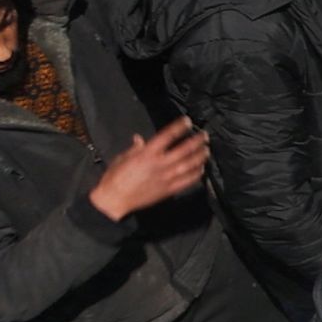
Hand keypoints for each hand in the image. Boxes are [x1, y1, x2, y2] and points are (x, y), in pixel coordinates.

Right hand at [90, 120, 209, 217]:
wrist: (114, 199)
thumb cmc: (115, 177)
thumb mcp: (123, 158)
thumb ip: (135, 148)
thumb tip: (139, 139)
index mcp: (147, 154)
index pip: (167, 136)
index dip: (179, 127)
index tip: (187, 121)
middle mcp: (160, 164)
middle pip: (183, 150)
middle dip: (196, 141)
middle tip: (204, 135)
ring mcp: (166, 177)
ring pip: (189, 165)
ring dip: (199, 157)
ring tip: (206, 150)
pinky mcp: (169, 190)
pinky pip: (187, 181)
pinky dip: (196, 174)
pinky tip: (201, 169)